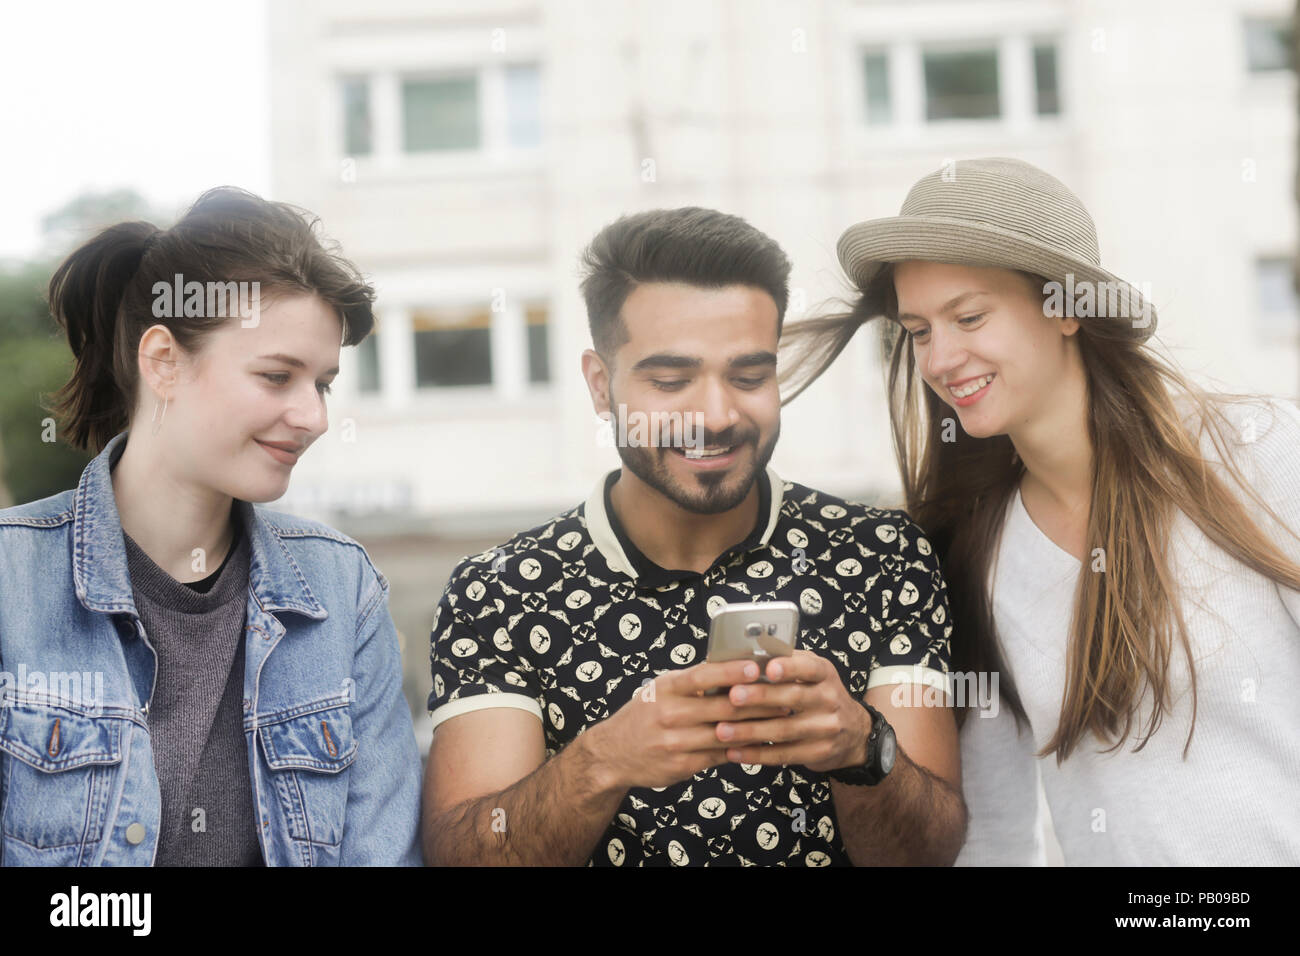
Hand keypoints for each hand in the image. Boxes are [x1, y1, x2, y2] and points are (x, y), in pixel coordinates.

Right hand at [585, 659, 793, 790]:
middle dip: (757, 702)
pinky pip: (720, 755)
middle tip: (786, 696)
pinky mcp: (683, 766)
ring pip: (726, 733)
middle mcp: (670, 714)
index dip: (730, 671)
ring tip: (782, 719)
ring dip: (757, 727)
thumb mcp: (660, 690)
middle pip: (722, 707)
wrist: (611, 754)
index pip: (702, 676)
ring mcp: (676, 742)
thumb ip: (692, 682)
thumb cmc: (643, 715)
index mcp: (666, 688)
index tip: (756, 666)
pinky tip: (762, 743)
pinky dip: (743, 748)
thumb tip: (733, 665)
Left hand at [713, 649, 870, 772]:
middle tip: (733, 696)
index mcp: (824, 674)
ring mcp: (825, 728)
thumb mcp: (813, 673)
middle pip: (793, 697)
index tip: (770, 668)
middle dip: (760, 697)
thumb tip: (747, 655)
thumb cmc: (820, 695)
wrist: (854, 734)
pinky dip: (756, 754)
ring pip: (784, 730)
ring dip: (750, 731)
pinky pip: (783, 755)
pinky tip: (734, 752)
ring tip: (722, 730)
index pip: (809, 667)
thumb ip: (787, 662)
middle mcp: (829, 699)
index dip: (790, 667)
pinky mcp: (817, 753)